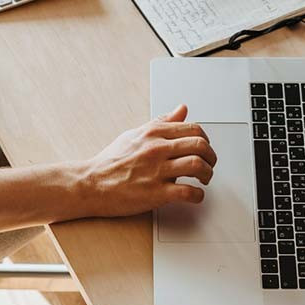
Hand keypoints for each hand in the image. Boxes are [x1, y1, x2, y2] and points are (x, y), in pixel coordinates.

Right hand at [82, 105, 216, 216]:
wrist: (92, 183)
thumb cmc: (112, 160)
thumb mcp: (136, 134)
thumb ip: (162, 122)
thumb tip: (181, 109)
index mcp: (153, 133)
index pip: (193, 129)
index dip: (205, 139)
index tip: (204, 148)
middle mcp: (156, 149)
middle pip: (200, 145)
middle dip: (211, 156)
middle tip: (209, 164)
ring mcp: (157, 171)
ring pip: (197, 166)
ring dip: (208, 174)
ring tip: (204, 179)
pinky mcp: (156, 193)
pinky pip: (188, 192)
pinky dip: (198, 195)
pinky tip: (195, 195)